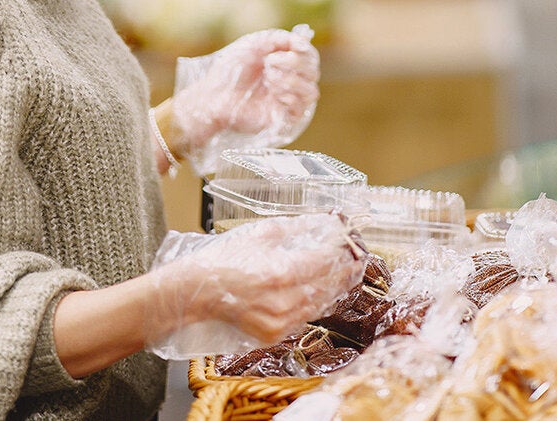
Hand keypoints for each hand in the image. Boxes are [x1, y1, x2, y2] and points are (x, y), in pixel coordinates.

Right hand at [144, 214, 364, 353]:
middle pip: (328, 285)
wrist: (198, 292)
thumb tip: (322, 221)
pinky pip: (306, 318)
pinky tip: (325, 291)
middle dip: (346, 270)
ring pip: (321, 304)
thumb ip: (294, 228)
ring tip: (348, 273)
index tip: (350, 240)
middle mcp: (284, 301)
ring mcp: (280, 322)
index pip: (324, 261)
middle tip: (359, 257)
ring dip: (336, 288)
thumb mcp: (259, 235)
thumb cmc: (225, 259)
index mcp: (280, 272)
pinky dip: (318, 304)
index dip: (340, 250)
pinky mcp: (274, 335)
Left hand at [170, 26, 319, 174]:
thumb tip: (305, 41)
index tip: (294, 48)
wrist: (212, 95)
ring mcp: (288, 101)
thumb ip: (279, 39)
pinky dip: (290, 97)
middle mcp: (291, 82)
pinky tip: (273, 92)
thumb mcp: (254, 44)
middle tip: (269, 63)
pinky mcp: (282, 119)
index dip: (305, 51)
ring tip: (269, 78)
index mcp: (286, 64)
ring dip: (292, 81)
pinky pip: (301, 110)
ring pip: (311, 92)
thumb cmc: (231, 70)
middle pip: (314, 72)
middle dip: (295, 64)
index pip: (310, 56)